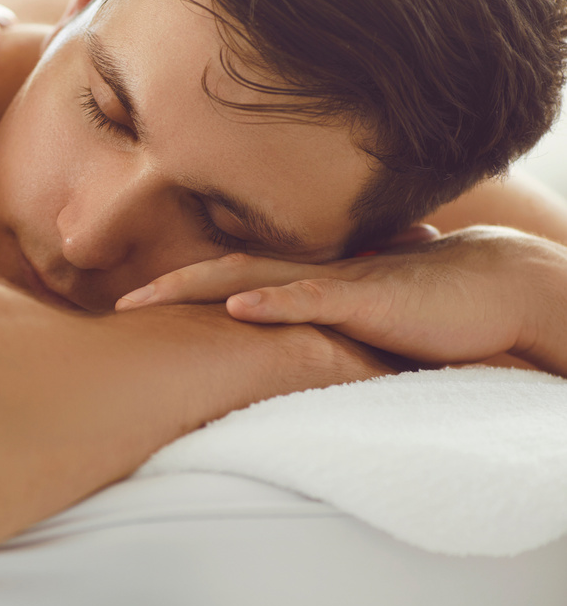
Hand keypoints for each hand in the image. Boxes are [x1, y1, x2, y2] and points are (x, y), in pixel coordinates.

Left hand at [114, 226, 566, 368]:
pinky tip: (238, 307)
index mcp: (300, 279)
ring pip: (250, 277)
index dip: (175, 287)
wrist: (492, 287)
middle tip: (112, 306)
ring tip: (141, 299)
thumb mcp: (355, 318)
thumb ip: (317, 323)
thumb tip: (282, 334)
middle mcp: (306, 274)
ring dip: (193, 286)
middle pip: (218, 271)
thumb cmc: (422, 305)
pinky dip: (273, 302)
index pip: (223, 277)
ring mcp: (332, 284)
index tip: (129, 304)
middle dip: (163, 287)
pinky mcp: (365, 300)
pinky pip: (312, 299)